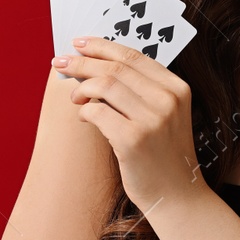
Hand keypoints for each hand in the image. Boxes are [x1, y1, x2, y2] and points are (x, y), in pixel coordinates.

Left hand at [52, 36, 200, 208]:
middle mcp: (167, 100)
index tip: (79, 44)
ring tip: (75, 96)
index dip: (102, 46)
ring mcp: (152, 119)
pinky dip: (84, 110)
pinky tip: (84, 116)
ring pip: (105, 85)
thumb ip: (142, 90)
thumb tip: (96, 65)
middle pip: (116, 67)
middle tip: (61, 61)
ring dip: (81, 87)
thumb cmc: (163, 154)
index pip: (134, 56)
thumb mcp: (164, 115)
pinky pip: (97, 111)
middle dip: (83, 61)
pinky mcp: (133, 139)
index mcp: (177, 88)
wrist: (176, 195)